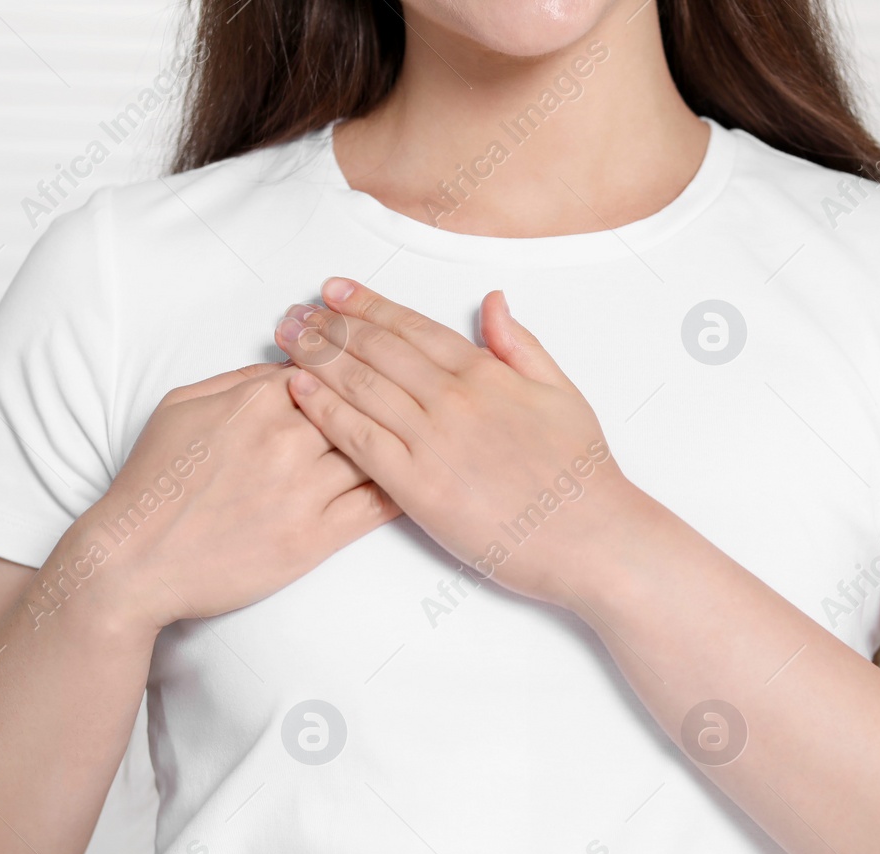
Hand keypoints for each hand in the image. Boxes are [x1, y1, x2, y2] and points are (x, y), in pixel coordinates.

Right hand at [78, 361, 398, 628]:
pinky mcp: (315, 537)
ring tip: (429, 437)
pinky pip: (376, 505)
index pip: (329, 368)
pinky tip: (421, 480)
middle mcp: (288, 439)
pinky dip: (402, 489)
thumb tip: (290, 364)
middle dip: (385, 401)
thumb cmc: (154, 481)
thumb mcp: (182, 404)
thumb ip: (241, 378)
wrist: (135, 558)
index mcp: (258, 400)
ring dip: (401, 443)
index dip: (351, 369)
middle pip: (361, 405)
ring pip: (377, 450)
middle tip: (413, 398)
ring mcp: (304, 489)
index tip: (368, 370)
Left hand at [273, 279, 638, 605]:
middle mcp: (454, 399)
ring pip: (361, 386)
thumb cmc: (582, 474)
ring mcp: (433, 441)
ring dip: (317, 358)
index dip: (368, 305)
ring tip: (285, 338)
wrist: (594, 537)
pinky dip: (325, 411)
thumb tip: (493, 301)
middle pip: (376, 350)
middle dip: (329, 325)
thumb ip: (521, 346)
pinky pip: (359, 439)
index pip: (412, 328)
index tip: (334, 289)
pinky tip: (297, 390)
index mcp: (486, 374)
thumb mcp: (562, 393)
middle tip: (294, 310)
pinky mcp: (418, 486)